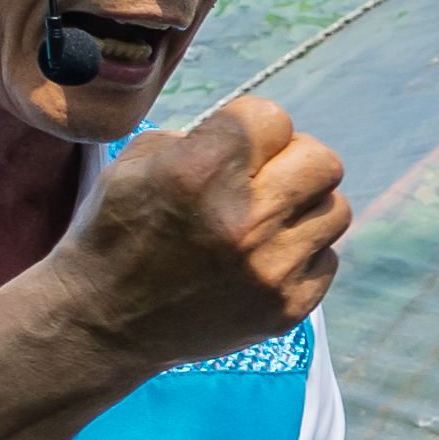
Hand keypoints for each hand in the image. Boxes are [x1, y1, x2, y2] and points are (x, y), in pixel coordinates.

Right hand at [33, 92, 348, 376]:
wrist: (103, 321)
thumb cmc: (116, 232)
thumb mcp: (138, 162)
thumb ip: (205, 137)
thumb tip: (258, 136)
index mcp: (201, 172)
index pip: (274, 118)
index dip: (253, 128)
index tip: (235, 147)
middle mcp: (245, 220)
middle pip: (322, 161)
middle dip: (293, 161)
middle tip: (264, 180)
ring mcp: (272, 269)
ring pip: (335, 210)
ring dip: (304, 209)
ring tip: (266, 222)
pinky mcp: (287, 307)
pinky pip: (327, 259)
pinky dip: (301, 255)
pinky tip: (262, 260)